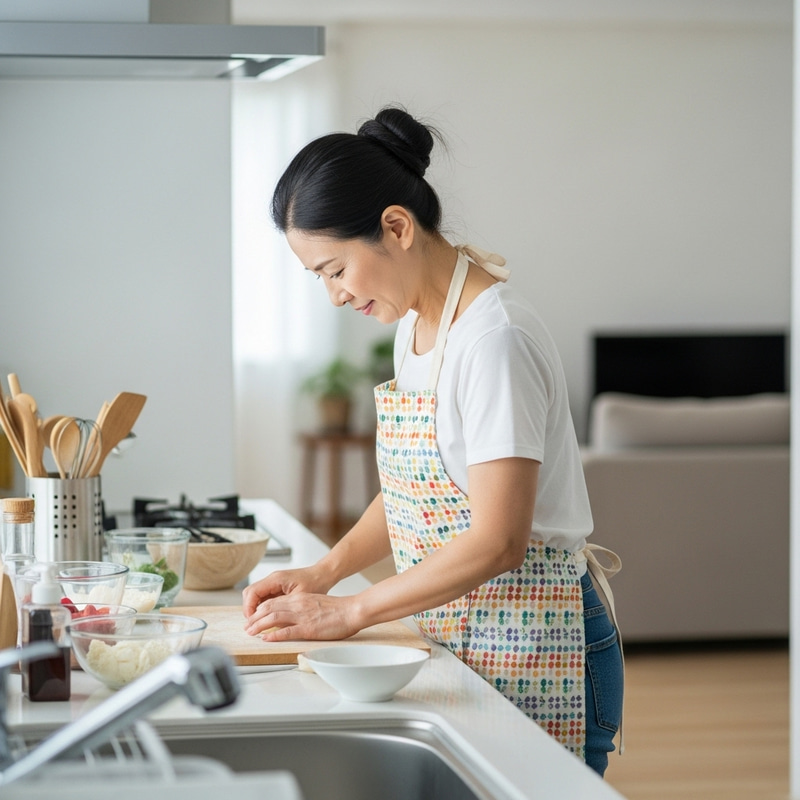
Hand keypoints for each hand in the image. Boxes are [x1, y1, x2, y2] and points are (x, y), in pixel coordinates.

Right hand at [241, 565, 331, 616]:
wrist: (324, 575)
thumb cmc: (316, 583)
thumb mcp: (300, 599)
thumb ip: (284, 609)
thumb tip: (270, 623)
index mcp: (276, 579)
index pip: (252, 592)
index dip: (248, 608)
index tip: (252, 622)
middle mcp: (272, 579)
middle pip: (250, 594)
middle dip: (249, 610)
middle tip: (253, 625)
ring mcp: (274, 583)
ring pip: (256, 596)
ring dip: (255, 610)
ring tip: (259, 624)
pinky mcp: (278, 588)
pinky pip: (265, 598)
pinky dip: (262, 608)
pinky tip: (268, 618)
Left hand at [244, 591, 360, 641]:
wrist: (352, 610)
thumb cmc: (337, 609)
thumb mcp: (315, 602)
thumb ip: (302, 606)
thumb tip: (290, 615)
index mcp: (300, 598)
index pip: (273, 601)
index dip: (260, 610)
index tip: (252, 617)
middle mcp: (298, 605)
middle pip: (269, 609)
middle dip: (255, 618)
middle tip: (246, 627)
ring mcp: (302, 616)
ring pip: (274, 618)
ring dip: (259, 626)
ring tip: (250, 633)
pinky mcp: (308, 628)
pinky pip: (287, 631)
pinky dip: (274, 635)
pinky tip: (266, 638)